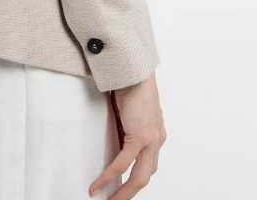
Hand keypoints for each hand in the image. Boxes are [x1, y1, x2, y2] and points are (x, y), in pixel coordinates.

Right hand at [89, 72, 166, 197]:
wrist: (134, 69)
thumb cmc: (129, 83)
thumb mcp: (127, 112)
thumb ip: (124, 128)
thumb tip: (113, 140)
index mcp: (155, 134)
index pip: (147, 164)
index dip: (135, 178)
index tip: (121, 187)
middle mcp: (157, 139)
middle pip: (146, 175)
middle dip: (130, 192)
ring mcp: (151, 139)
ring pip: (139, 176)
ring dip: (123, 191)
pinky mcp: (140, 136)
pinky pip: (123, 162)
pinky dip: (110, 174)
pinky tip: (99, 183)